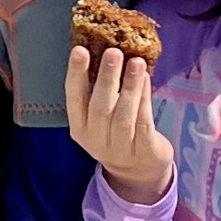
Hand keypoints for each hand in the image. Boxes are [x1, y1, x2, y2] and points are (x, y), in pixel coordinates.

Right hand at [65, 37, 173, 203]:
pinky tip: (146, 80)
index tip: (80, 50)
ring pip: (123, 114)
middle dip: (106, 77)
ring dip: (129, 86)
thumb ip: (101, 91)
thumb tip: (108, 48)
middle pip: (100, 106)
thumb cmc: (116, 132)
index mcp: (79, 127)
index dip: (76, 74)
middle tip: (113, 51)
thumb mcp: (101, 117)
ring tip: (135, 62)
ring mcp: (119, 148)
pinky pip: (143, 122)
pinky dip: (144, 99)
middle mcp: (95, 139)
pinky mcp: (143, 151)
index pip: (74, 98)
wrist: (138, 172)